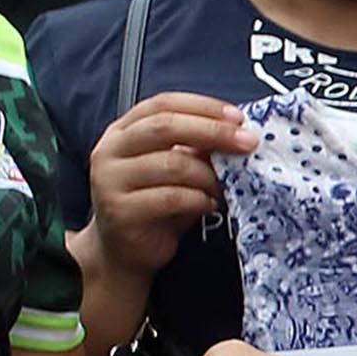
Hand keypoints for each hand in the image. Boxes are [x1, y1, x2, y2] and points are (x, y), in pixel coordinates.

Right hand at [82, 93, 254, 276]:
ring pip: (171, 163)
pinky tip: (209, 205)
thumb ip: (194, 148)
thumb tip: (236, 131)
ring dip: (208, 174)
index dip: (203, 107)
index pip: (163, 104)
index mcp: (122, 131)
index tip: (237, 117)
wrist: (124, 252)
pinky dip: (198, 199)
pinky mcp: (120, 211)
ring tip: (224, 186)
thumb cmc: (154, 204)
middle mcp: (110, 150)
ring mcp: (110, 180)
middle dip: (212, 131)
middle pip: (165, 126)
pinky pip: (170, 198)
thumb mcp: (175, 169)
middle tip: (246, 142)